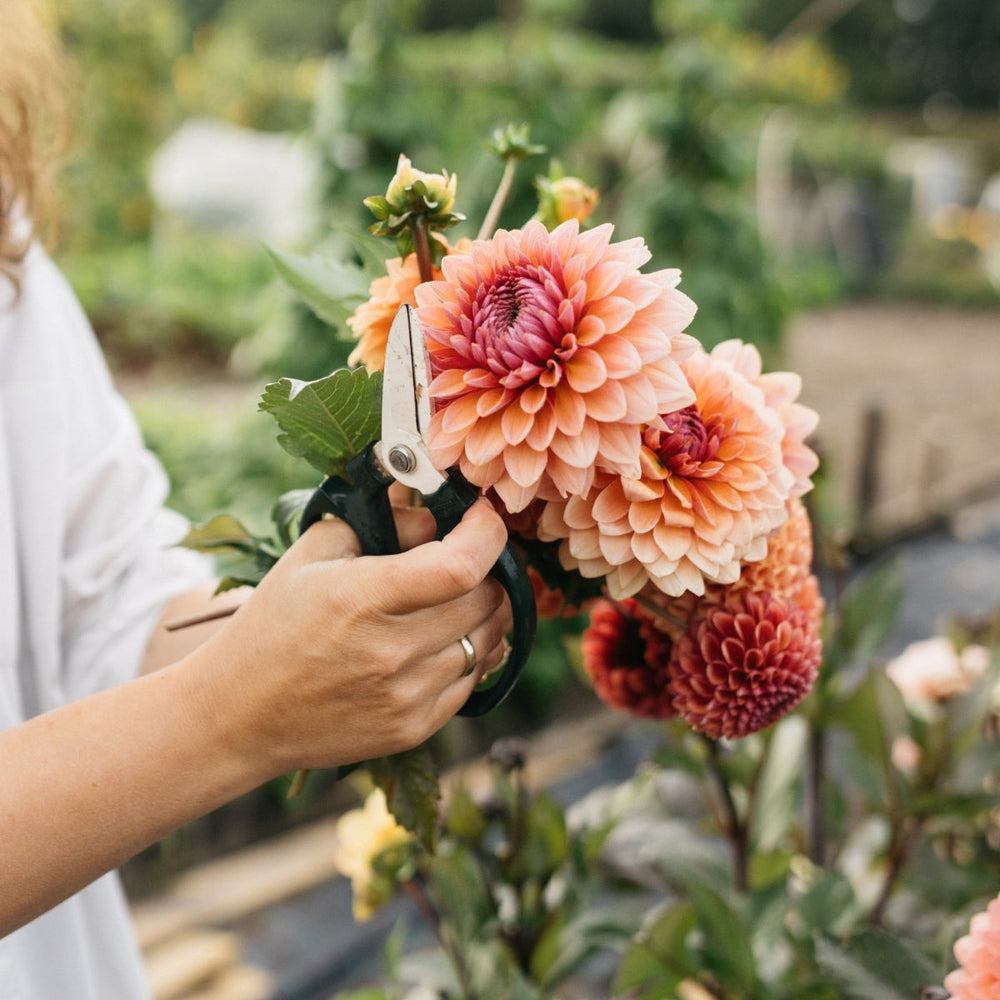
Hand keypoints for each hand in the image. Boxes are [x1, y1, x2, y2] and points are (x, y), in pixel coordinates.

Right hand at [193, 498, 512, 776]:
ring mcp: (406, 697)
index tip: (480, 517)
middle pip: (486, 601)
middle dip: (488, 569)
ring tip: (452, 599)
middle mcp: (390, 652)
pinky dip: (470, 652)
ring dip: (483, 612)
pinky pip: (473, 679)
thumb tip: (436, 513)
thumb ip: (381, 520)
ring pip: (488, 640)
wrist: (240, 714)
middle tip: (466, 557)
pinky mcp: (413, 728)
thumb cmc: (275, 622)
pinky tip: (439, 640)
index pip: (459, 566)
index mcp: (362, 599)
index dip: (486, 534)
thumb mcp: (312, 553)